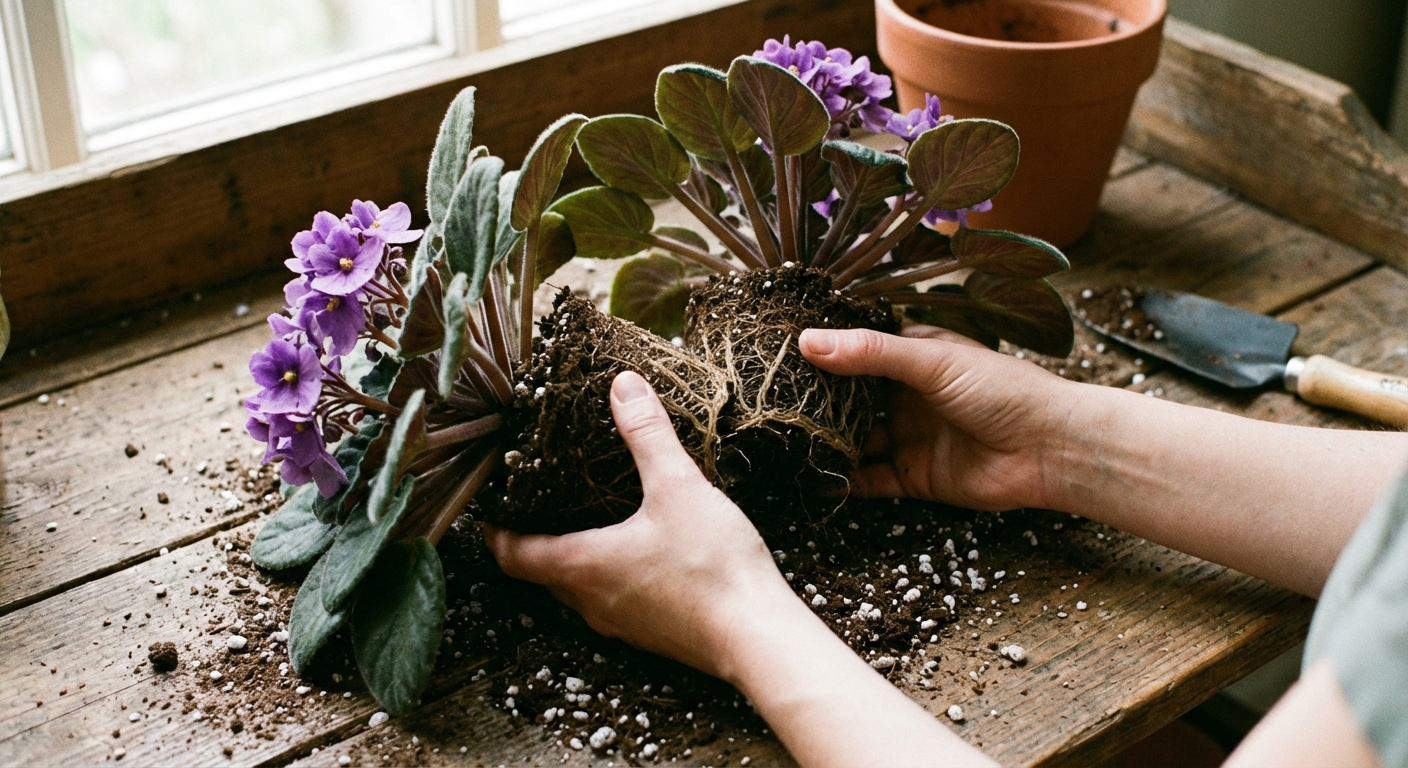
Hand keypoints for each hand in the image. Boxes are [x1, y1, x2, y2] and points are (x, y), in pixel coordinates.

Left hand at [484, 370, 794, 679]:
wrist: (758, 637)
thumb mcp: (677, 487)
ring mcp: (622, 625)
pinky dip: (608, 578)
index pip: (513, 554)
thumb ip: (647, 435)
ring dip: (571, 562)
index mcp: (582, 566)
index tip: (490, 508)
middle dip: (532, 543)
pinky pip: (613, 604)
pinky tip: (638, 554)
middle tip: (535, 506)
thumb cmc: (712, 566)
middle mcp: (591, 603)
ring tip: (583, 523)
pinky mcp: (652, 634)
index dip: (496, 531)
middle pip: (541, 575)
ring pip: (577, 592)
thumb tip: (622, 386)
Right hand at [800, 324, 1073, 510]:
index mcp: (914, 354)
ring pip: (855, 439)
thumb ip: (871, 354)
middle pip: (849, 397)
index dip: (822, 350)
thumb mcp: (932, 361)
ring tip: (779, 442)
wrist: (1051, 450)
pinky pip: (870, 480)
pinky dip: (843, 483)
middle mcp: (906, 394)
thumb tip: (807, 341)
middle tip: (766, 401)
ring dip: (825, 442)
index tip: (774, 351)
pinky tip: (813, 480)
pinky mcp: (914, 476)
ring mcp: (909, 436)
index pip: (857, 348)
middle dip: (815, 400)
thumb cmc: (1004, 390)